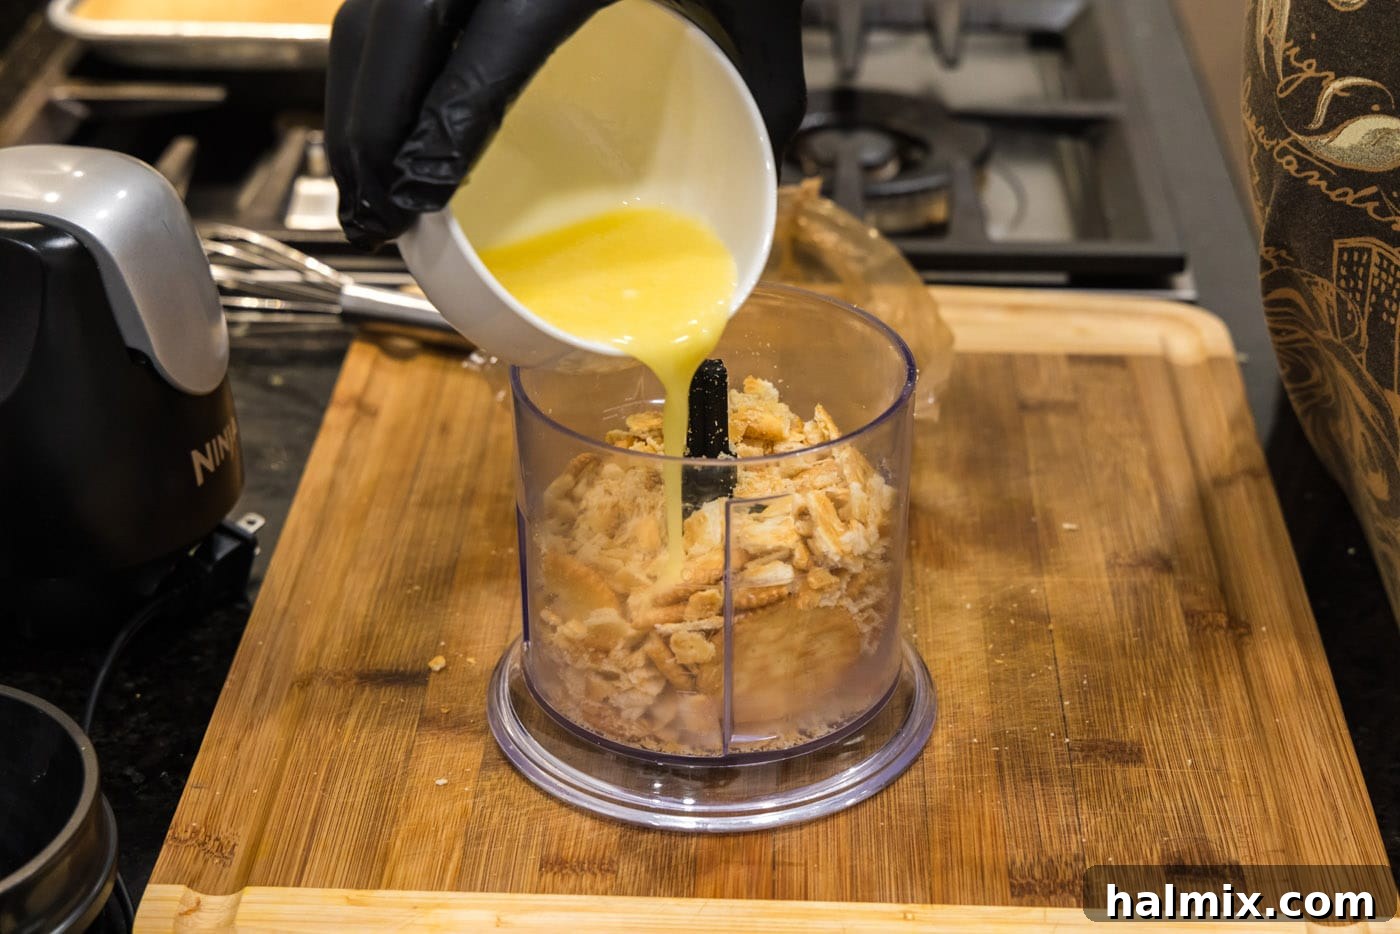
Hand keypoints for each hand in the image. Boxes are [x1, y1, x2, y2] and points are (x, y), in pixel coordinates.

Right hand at [326, 0, 805, 250]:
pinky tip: (374, 109)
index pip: (478, 67)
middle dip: (369, 137)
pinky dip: (366, 58)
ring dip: (353, 102)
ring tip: (362, 179)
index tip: (417, 199)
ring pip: (368, 16)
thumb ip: (775, 69)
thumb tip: (776, 151)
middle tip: (372, 215)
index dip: (436, 139)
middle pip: (393, 42)